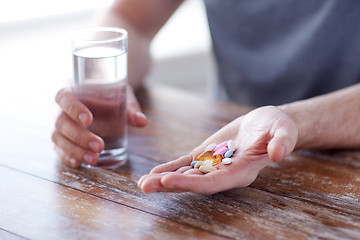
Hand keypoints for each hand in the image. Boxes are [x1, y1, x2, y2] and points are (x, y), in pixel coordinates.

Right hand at [52, 85, 146, 167]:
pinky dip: (67, 157)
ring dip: (75, 150)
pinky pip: (59, 149)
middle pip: (62, 122)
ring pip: (59, 138)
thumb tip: (142, 121)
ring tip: (94, 159)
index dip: (73, 108)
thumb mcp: (120, 96)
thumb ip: (129, 108)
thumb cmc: (108, 95)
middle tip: (100, 146)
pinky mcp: (61, 139)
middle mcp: (60, 108)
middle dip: (80, 136)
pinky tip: (78, 164)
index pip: (65, 97)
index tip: (89, 119)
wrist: (102, 98)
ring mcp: (59, 125)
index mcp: (70, 90)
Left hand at [138, 106, 297, 193]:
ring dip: (165, 179)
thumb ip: (282, 142)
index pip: (214, 182)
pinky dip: (171, 166)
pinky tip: (154, 172)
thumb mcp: (284, 130)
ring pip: (187, 174)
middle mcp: (225, 173)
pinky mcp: (207, 154)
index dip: (191, 183)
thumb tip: (277, 154)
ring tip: (142, 183)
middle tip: (145, 186)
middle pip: (194, 182)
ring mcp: (214, 165)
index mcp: (242, 172)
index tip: (168, 180)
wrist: (267, 123)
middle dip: (170, 184)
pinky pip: (186, 162)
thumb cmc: (278, 127)